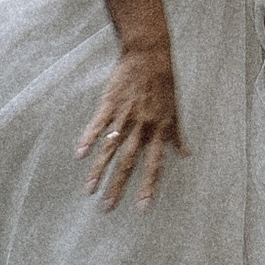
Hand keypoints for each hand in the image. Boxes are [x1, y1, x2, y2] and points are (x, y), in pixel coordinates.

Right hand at [76, 42, 180, 208]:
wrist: (149, 56)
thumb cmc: (164, 84)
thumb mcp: (175, 111)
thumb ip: (177, 135)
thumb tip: (186, 154)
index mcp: (159, 131)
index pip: (154, 165)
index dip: (148, 186)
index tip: (142, 207)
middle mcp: (142, 127)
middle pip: (128, 162)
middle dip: (117, 187)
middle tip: (107, 208)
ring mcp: (125, 116)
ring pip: (110, 148)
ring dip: (99, 170)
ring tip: (89, 190)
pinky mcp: (110, 104)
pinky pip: (98, 124)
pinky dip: (88, 139)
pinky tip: (79, 155)